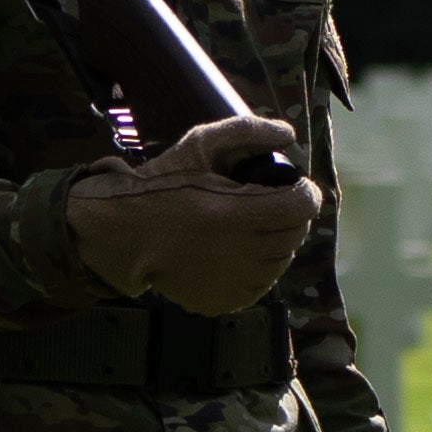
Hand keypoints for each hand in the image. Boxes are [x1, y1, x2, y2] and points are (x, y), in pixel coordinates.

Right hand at [66, 119, 321, 314]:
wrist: (126, 232)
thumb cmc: (163, 184)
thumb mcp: (199, 143)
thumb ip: (246, 131)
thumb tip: (288, 134)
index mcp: (236, 212)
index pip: (301, 206)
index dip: (305, 192)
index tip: (297, 185)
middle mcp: (240, 252)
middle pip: (296, 234)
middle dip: (292, 215)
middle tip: (274, 203)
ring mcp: (234, 282)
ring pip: (282, 260)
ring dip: (277, 241)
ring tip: (254, 227)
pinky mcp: (225, 301)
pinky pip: (261, 285)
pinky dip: (259, 267)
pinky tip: (240, 251)